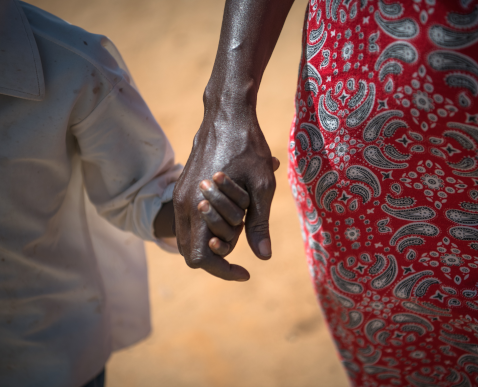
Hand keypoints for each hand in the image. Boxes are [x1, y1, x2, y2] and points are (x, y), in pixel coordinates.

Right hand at [173, 106, 279, 280]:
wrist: (227, 115)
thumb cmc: (247, 148)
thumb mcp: (261, 187)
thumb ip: (259, 224)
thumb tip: (263, 256)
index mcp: (198, 208)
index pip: (200, 259)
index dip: (221, 271)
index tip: (244, 271)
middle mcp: (182, 205)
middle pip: (191, 252)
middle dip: (217, 254)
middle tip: (242, 236)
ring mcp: (179, 195)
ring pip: (189, 237)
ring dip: (212, 238)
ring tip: (238, 223)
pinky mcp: (182, 187)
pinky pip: (190, 219)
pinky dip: (207, 225)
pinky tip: (230, 208)